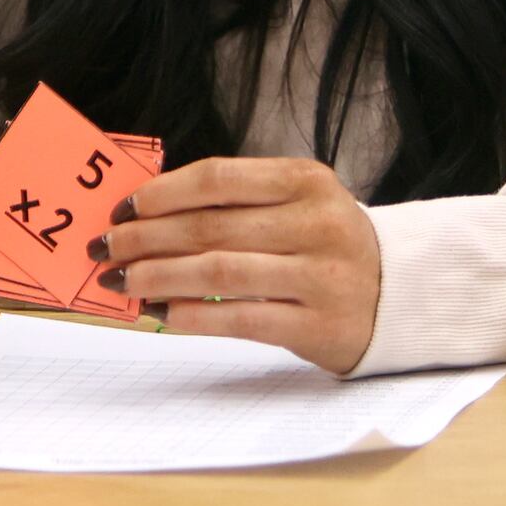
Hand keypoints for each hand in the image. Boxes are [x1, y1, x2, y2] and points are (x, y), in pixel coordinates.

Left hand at [93, 157, 383, 373]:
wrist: (400, 297)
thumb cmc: (325, 246)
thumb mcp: (296, 206)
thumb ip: (234, 204)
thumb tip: (145, 215)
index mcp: (307, 181)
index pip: (217, 179)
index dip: (160, 194)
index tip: (121, 209)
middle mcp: (317, 223)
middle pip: (210, 228)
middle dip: (145, 239)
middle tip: (105, 250)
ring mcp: (322, 276)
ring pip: (219, 272)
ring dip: (159, 276)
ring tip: (123, 282)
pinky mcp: (319, 325)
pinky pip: (241, 319)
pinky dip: (193, 316)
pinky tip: (162, 314)